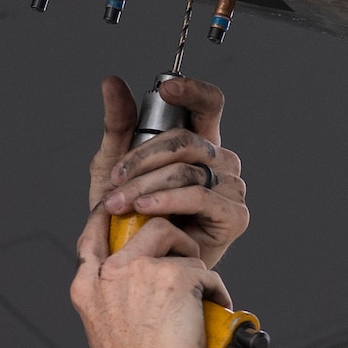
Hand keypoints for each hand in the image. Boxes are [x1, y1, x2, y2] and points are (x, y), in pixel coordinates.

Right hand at [71, 202, 230, 347]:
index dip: (110, 216)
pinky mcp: (175, 278)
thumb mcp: (104, 326)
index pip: (93, 235)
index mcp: (87, 285)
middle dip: (169, 234)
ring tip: (202, 287)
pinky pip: (205, 271)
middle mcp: (109, 272)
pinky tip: (216, 309)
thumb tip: (138, 288)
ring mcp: (141, 271)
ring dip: (193, 259)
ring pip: (175, 237)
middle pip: (143, 227)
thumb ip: (113, 298)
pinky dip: (216, 290)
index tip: (127, 211)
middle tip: (183, 257)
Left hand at [89, 76, 248, 267]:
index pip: (208, 104)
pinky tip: (145, 210)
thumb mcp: (114, 167)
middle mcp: (221, 161)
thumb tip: (112, 82)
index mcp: (199, 143)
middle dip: (143, 159)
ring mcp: (232, 188)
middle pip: (187, 140)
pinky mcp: (235, 216)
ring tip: (120, 203)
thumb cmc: (131, 217)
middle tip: (114, 180)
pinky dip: (167, 201)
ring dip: (146, 186)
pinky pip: (199, 197)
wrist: (138, 265)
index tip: (168, 90)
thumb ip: (117, 125)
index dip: (193, 92)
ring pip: (188, 170)